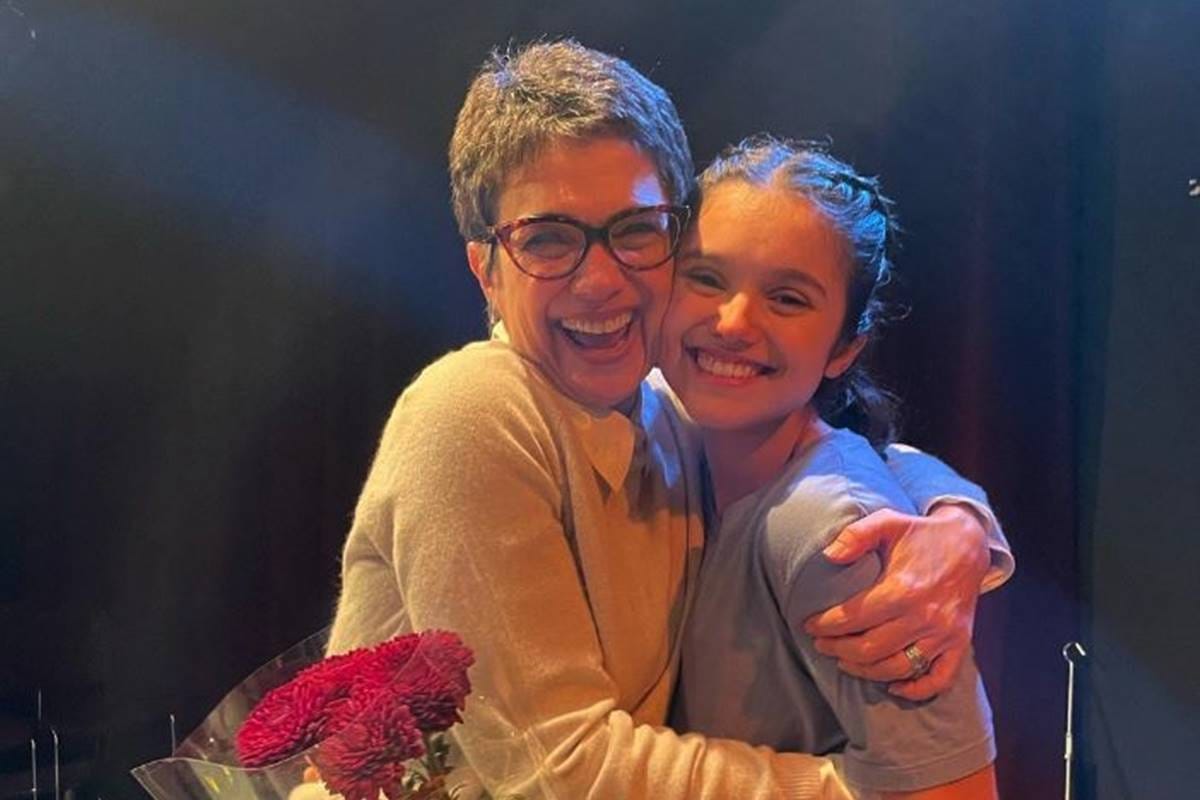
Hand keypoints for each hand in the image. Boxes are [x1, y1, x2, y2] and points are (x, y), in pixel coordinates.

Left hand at [803, 504, 990, 699]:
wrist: (968, 542)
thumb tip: (829, 556)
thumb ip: (856, 535)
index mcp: (903, 589)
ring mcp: (944, 634)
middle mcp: (925, 616)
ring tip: (843, 661)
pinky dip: (915, 690)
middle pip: (870, 648)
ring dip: (865, 671)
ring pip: (897, 667)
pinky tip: (892, 687)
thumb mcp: (887, 521)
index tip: (809, 625)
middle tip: (820, 644)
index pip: (854, 617)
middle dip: (838, 649)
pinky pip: (939, 679)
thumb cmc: (920, 533)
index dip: (826, 625)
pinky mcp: (959, 643)